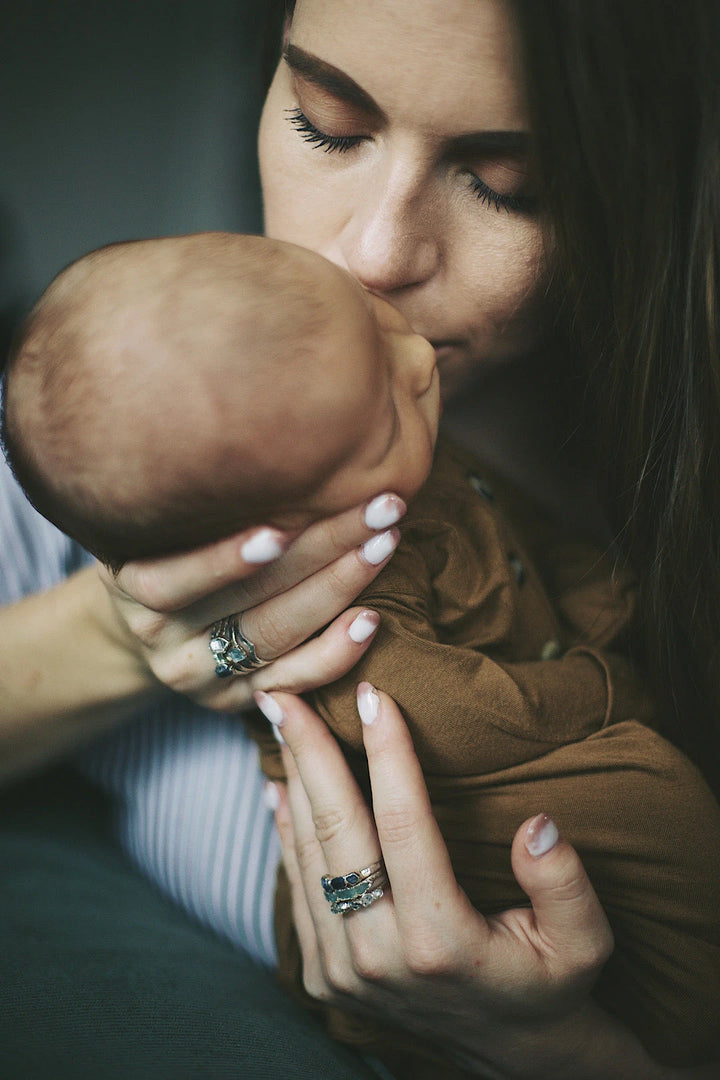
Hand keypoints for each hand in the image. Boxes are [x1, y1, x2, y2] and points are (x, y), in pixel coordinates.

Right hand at [97, 494, 404, 711]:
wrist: (148, 619)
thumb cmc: (165, 544)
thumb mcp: (156, 518)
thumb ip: (196, 494)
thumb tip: (266, 421)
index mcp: (131, 585)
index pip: (175, 578)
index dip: (225, 559)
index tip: (279, 528)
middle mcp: (160, 636)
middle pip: (245, 599)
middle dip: (319, 549)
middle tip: (379, 506)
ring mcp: (200, 674)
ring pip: (274, 636)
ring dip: (338, 589)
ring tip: (384, 545)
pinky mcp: (237, 700)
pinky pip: (292, 682)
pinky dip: (334, 653)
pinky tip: (371, 619)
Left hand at [256, 684, 677, 1079]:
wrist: (510, 1051)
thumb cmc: (549, 982)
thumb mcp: (585, 943)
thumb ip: (566, 886)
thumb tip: (537, 824)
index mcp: (441, 943)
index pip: (404, 826)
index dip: (388, 755)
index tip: (376, 696)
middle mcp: (378, 958)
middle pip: (337, 833)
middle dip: (310, 754)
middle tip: (286, 694)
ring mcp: (342, 972)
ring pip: (308, 857)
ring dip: (293, 784)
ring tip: (281, 724)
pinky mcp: (322, 976)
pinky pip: (297, 888)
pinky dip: (286, 833)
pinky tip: (281, 787)